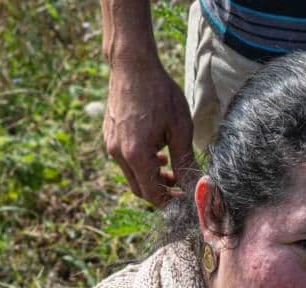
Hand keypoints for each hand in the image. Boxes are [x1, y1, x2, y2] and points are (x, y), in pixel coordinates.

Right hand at [104, 51, 193, 204]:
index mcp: (136, 155)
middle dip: (161, 193)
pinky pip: (126, 160)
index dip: (171, 203)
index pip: (152, 195)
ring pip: (132, 175)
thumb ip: (185, 161)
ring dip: (152, 178)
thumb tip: (196, 186)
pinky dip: (142, 164)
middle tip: (182, 188)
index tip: (187, 202)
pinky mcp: (109, 135)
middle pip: (140, 189)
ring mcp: (110, 144)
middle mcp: (118, 153)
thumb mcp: (180, 130)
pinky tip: (158, 152)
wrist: (133, 66)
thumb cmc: (160, 94)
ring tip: (171, 167)